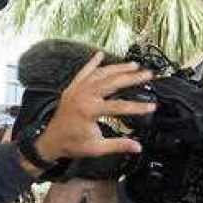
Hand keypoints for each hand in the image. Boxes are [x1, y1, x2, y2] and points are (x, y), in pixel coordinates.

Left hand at [32, 54, 153, 160]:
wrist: (51, 142)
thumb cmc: (72, 145)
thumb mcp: (97, 148)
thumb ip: (118, 145)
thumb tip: (137, 147)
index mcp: (89, 111)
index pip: (119, 106)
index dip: (137, 107)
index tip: (152, 106)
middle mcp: (83, 96)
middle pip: (112, 82)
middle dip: (131, 77)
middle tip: (147, 74)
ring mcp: (76, 90)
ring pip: (99, 74)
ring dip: (117, 68)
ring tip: (133, 65)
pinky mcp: (72, 89)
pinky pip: (83, 72)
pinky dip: (92, 63)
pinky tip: (100, 54)